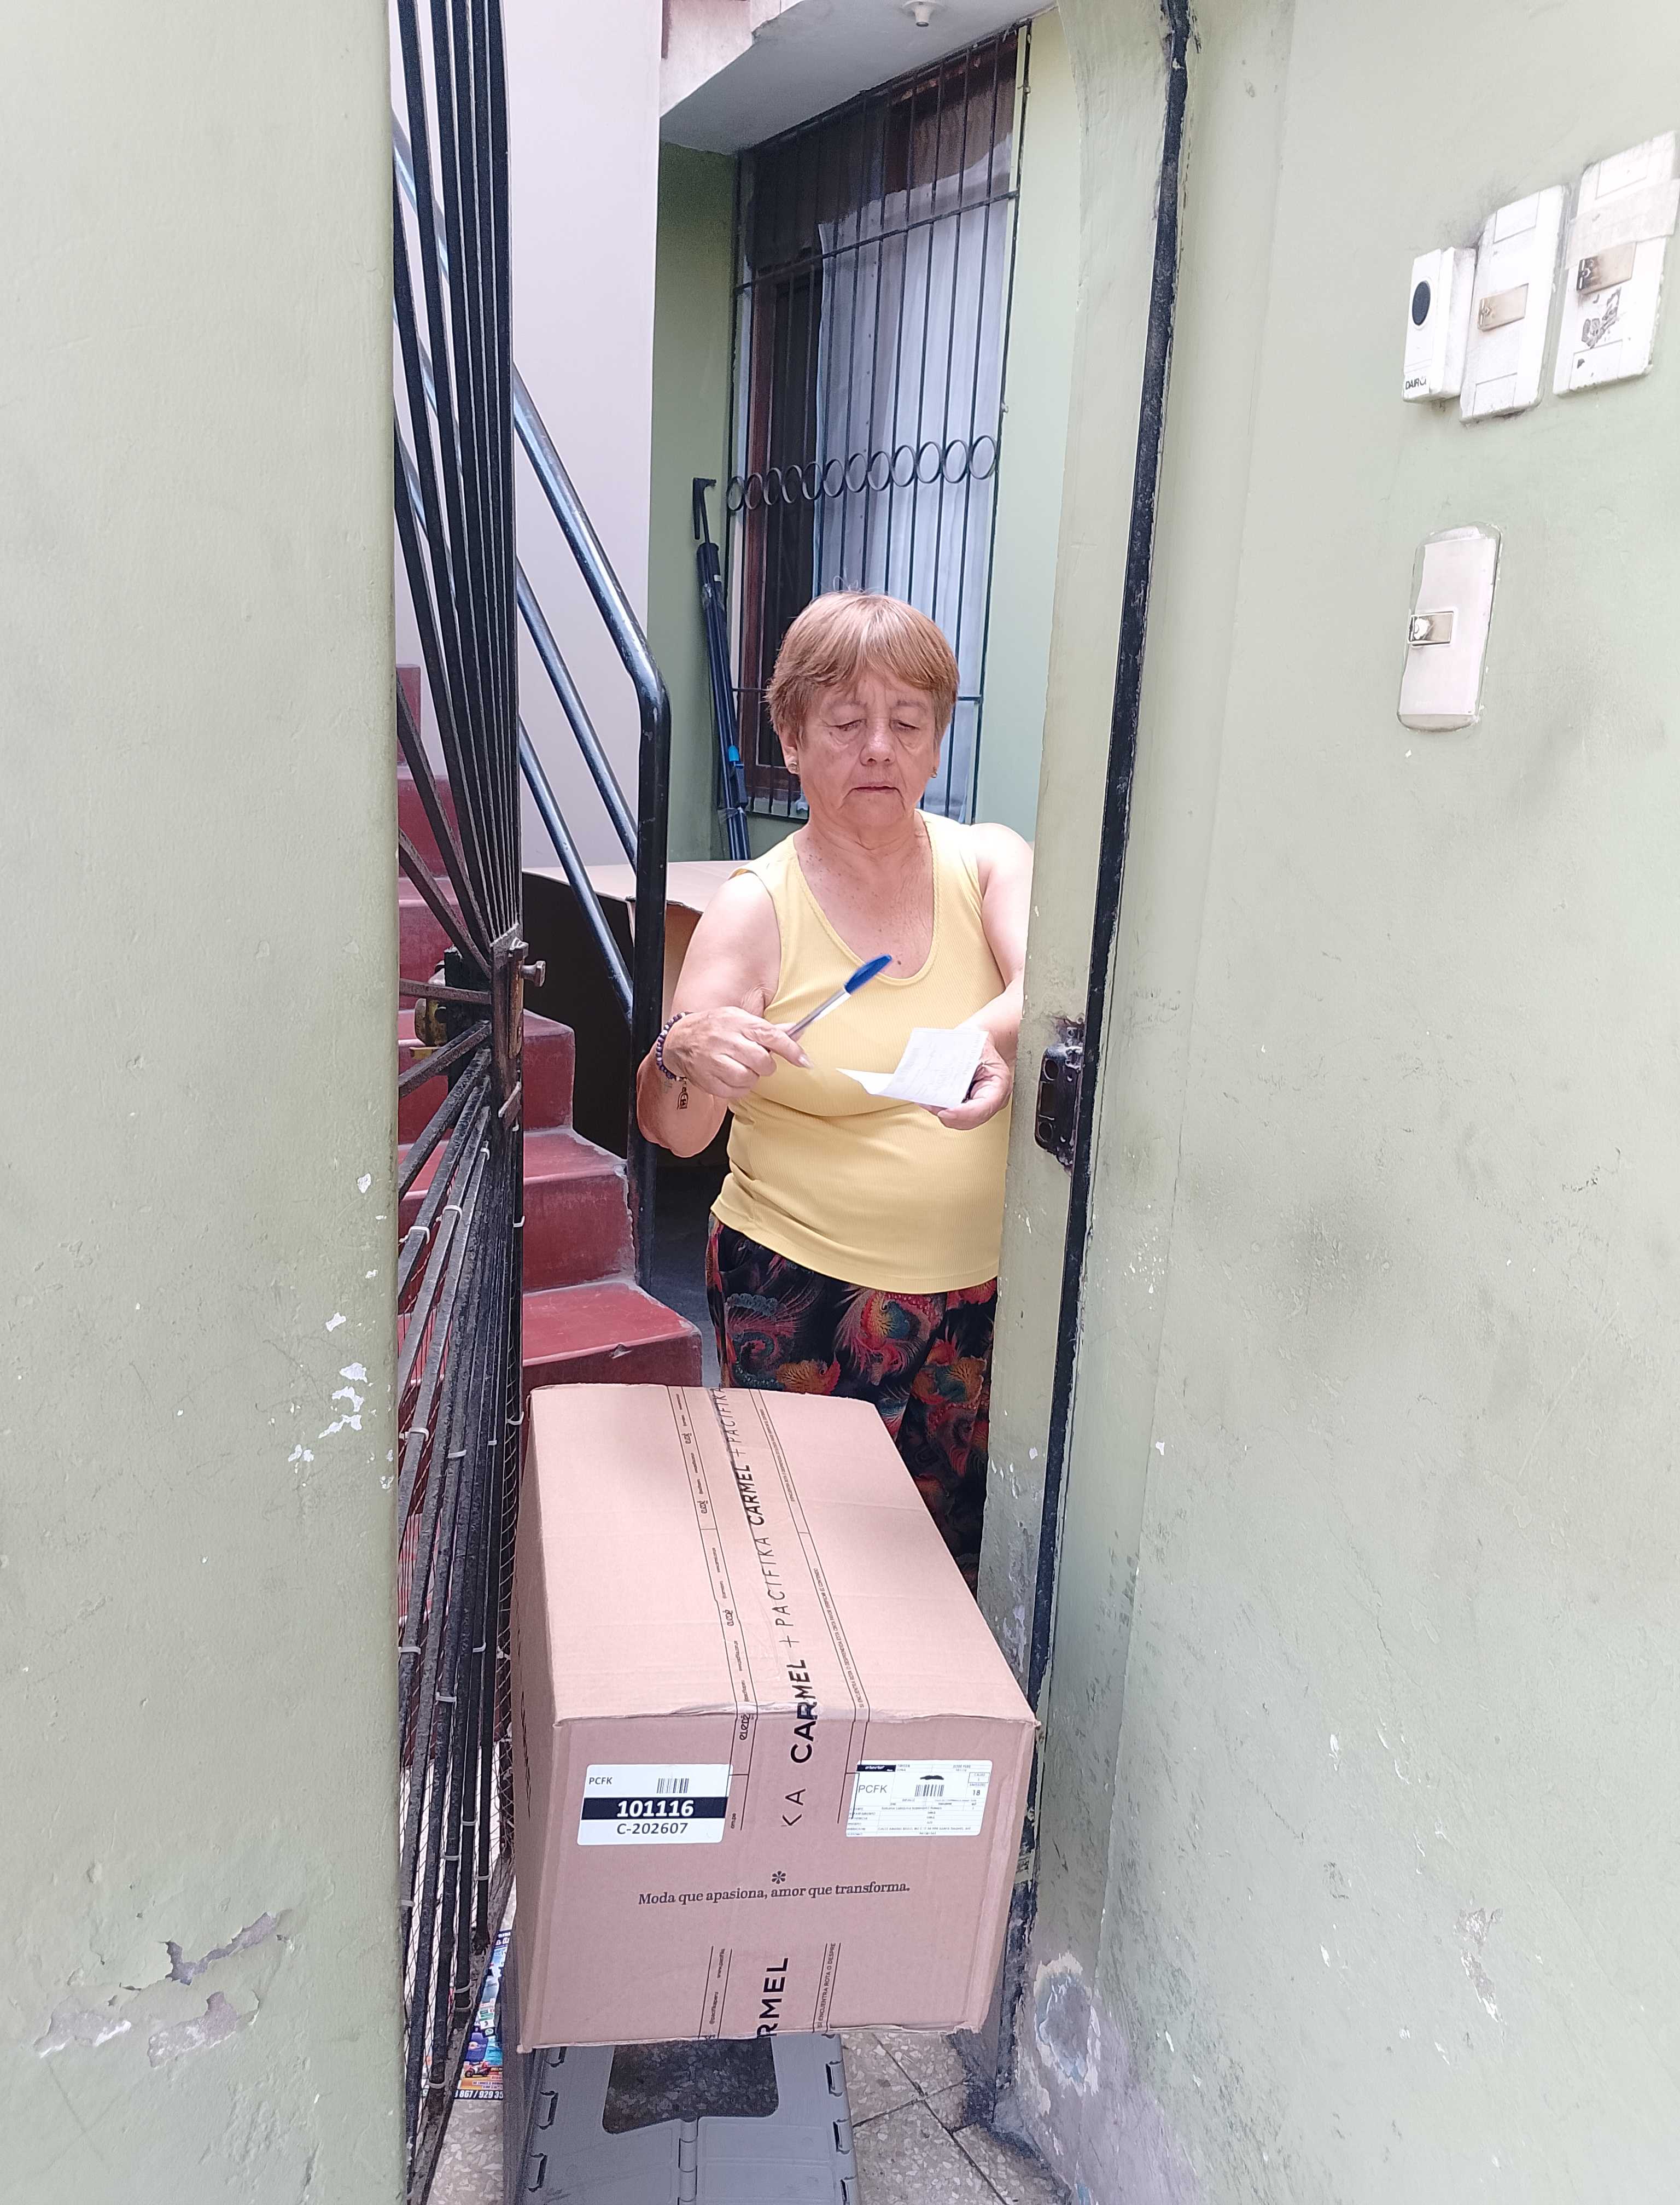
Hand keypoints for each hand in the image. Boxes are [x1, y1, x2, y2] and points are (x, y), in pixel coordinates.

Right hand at [663, 1004, 808, 1101]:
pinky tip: (731, 1076)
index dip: (791, 1050)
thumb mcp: (741, 1020)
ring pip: (749, 1078)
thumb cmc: (716, 1028)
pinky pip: (736, 1092)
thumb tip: (798, 1030)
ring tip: (741, 1067)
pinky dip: (738, 1088)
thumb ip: (769, 1029)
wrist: (680, 1040)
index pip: (771, 1036)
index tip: (804, 1061)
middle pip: (762, 1061)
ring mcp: (715, 1061)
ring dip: (751, 1077)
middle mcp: (727, 1040)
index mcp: (738, 1023)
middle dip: (765, 1064)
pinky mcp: (708, 1080)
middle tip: (756, 1060)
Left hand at [928, 1031, 1012, 1130]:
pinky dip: (945, 1110)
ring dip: (945, 1114)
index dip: (962, 1113)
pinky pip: (959, 1115)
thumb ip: (958, 1067)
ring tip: (929, 1103)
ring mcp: (984, 1103)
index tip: (944, 1111)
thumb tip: (937, 1079)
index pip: (983, 1108)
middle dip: (950, 1116)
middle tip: (931, 1105)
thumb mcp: (971, 1047)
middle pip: (972, 1119)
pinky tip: (933, 1101)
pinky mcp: (972, 1104)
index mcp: (999, 1084)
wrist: (981, 1039)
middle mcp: (994, 1098)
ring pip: (964, 1121)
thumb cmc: (979, 1042)